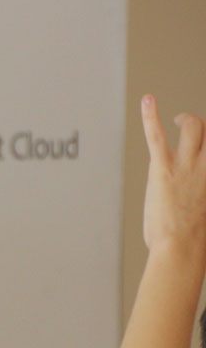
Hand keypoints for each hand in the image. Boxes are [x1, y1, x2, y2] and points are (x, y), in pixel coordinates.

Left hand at [141, 94, 205, 252]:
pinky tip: (148, 101)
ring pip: (194, 127)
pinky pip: (157, 136)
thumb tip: (195, 203)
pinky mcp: (163, 168)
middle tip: (192, 126)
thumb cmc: (193, 240)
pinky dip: (151, 117)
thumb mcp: (204, 214)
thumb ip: (201, 200)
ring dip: (185, 119)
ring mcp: (187, 166)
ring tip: (176, 120)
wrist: (182, 247)